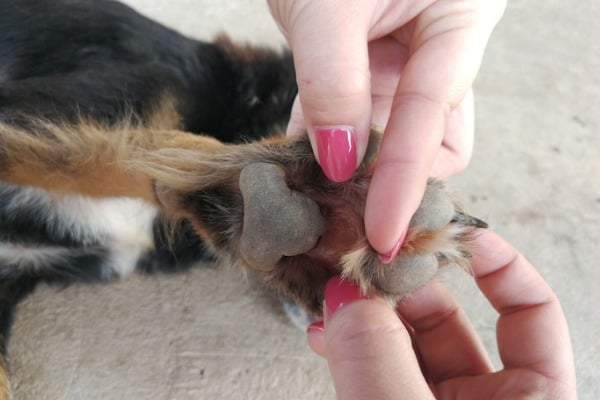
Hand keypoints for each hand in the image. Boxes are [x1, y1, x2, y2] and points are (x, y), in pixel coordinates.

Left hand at [267, 0, 505, 258]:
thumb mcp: (329, 4)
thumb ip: (333, 82)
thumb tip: (336, 162)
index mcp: (460, 22)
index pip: (436, 123)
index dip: (406, 184)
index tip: (383, 235)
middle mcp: (438, 47)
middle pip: (432, 139)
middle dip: (391, 177)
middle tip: (344, 210)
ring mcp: (401, 57)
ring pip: (389, 132)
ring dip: (353, 165)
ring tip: (315, 196)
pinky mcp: (367, 62)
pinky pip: (352, 113)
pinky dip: (326, 138)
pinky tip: (299, 160)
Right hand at [306, 231, 576, 398]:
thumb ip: (382, 361)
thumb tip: (347, 295)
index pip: (531, 312)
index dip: (498, 264)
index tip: (452, 231)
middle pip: (450, 318)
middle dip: (403, 284)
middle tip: (365, 257)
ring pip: (402, 343)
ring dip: (366, 314)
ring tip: (334, 291)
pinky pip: (373, 369)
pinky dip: (349, 348)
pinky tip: (326, 333)